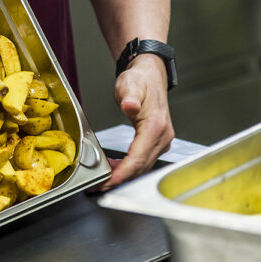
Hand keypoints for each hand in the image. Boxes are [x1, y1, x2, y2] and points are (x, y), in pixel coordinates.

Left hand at [104, 53, 174, 189]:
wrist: (151, 75)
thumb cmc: (140, 80)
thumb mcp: (130, 85)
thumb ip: (130, 97)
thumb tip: (130, 106)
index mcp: (155, 126)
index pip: (138, 158)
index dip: (122, 173)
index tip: (108, 181)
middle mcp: (162, 136)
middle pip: (140, 167)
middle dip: (119, 179)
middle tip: (98, 186)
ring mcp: (162, 141)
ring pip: (142, 166)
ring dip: (124, 175)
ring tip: (103, 179)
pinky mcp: (157, 142)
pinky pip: (143, 160)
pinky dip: (128, 168)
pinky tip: (115, 168)